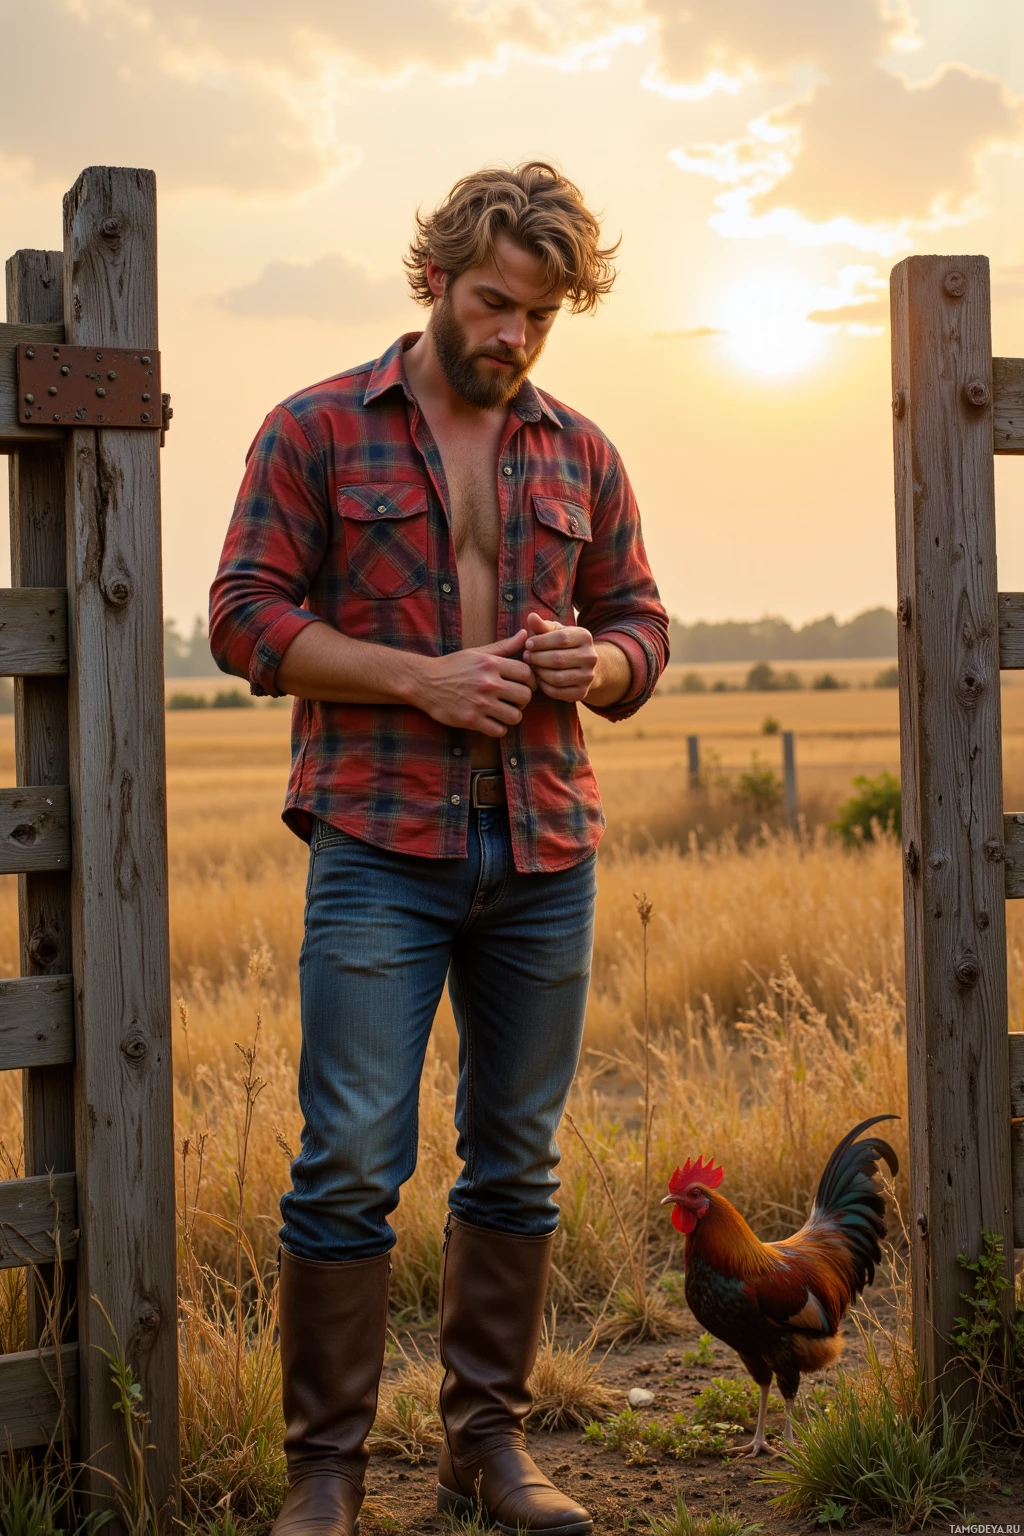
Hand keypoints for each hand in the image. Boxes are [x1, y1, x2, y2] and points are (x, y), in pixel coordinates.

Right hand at [416, 630, 535, 736]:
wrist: (425, 682)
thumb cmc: (453, 666)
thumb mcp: (478, 653)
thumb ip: (504, 646)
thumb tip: (526, 634)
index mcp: (491, 664)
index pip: (527, 674)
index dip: (530, 681)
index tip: (523, 685)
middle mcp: (487, 683)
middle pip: (525, 696)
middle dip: (522, 700)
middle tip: (513, 700)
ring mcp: (479, 703)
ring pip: (515, 716)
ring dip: (512, 716)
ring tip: (503, 711)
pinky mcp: (471, 720)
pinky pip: (499, 731)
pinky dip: (498, 728)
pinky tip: (492, 721)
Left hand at [523, 612, 598, 701]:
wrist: (583, 665)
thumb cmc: (563, 644)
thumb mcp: (555, 632)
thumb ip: (542, 625)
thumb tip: (531, 616)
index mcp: (585, 637)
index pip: (561, 639)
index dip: (541, 642)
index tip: (528, 643)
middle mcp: (591, 657)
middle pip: (558, 659)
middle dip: (537, 658)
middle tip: (526, 656)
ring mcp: (588, 677)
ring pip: (557, 677)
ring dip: (539, 672)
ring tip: (532, 666)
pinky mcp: (582, 693)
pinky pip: (557, 692)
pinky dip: (544, 686)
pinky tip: (539, 678)